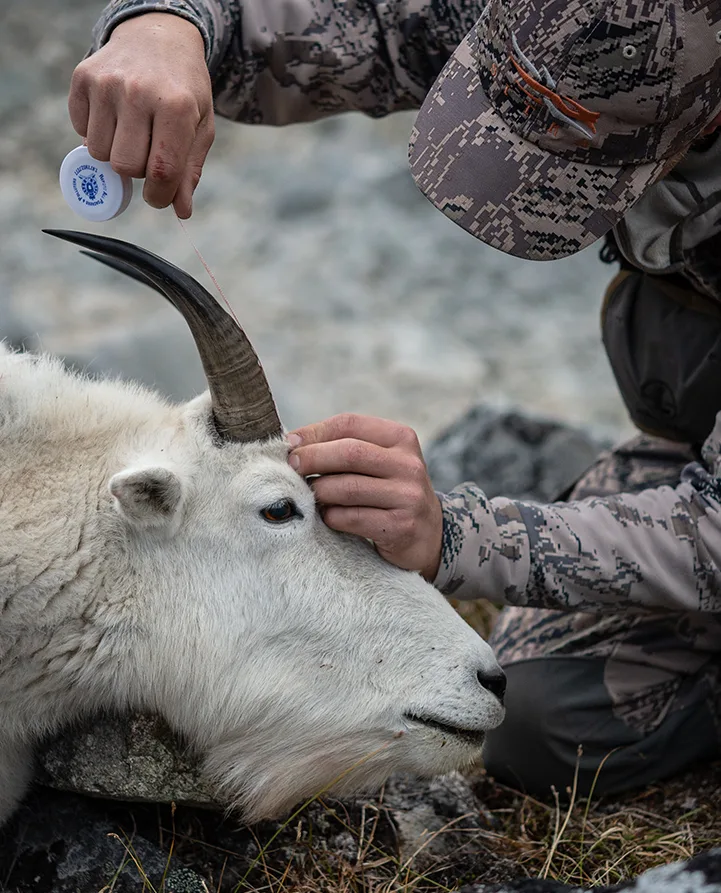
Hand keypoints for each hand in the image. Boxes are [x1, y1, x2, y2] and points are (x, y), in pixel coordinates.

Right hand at [68, 12, 214, 218]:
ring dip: (114, 153)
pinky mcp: (83, 77)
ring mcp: (107, 83)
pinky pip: (81, 130)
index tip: (159, 196)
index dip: (159, 196)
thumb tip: (181, 211)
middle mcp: (138, 92)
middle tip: (148, 153)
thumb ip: (189, 171)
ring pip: (98, 153)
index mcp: (176, 107)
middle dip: (136, 172)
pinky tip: (114, 115)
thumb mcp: (200, 127)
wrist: (159, 37)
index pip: (161, 172)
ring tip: (132, 132)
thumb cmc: (184, 90)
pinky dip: (96, 133)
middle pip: (125, 166)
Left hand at [287, 414, 442, 580]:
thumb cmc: (390, 491)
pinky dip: (331, 516)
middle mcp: (408, 464)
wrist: (429, 534)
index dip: (315, 432)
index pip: (350, 424)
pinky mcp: (400, 527)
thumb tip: (293, 442)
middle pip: (349, 453)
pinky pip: (351, 518)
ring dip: (320, 491)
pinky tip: (328, 516)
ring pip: (347, 488)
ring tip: (310, 495)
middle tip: (291, 467)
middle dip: (312, 458)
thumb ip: (344, 448)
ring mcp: (407, 496)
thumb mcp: (379, 461)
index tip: (290, 442)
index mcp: (401, 438)